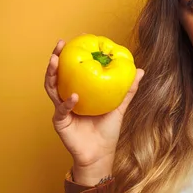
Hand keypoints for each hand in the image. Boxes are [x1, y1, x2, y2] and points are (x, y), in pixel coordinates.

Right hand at [44, 40, 143, 171]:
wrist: (100, 155)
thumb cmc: (108, 131)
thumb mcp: (119, 107)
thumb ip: (128, 89)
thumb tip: (140, 70)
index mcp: (78, 92)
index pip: (72, 69)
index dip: (72, 54)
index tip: (78, 37)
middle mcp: (66, 98)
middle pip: (57, 75)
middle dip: (55, 58)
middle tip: (59, 45)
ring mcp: (61, 109)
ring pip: (51, 88)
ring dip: (52, 74)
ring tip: (56, 61)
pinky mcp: (60, 122)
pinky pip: (62, 109)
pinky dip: (68, 102)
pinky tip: (74, 95)